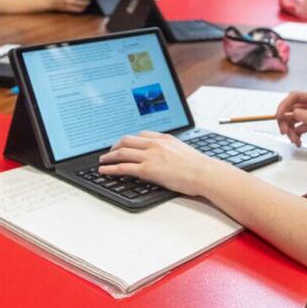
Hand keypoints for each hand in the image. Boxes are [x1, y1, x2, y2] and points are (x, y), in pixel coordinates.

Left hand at [98, 131, 219, 195]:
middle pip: (127, 140)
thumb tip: (165, 156)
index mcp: (163, 138)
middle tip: (109, 152)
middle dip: (114, 146)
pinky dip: (111, 168)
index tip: (123, 144)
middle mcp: (154, 144)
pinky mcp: (148, 169)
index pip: (140, 135)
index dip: (128, 140)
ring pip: (122, 152)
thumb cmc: (198, 165)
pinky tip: (104, 171)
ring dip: (109, 156)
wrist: (204, 173)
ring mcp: (150, 156)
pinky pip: (124, 167)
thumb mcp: (182, 150)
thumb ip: (170, 150)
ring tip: (102, 161)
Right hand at [276, 91, 306, 150]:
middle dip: (286, 119)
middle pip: (293, 107)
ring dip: (291, 128)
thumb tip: (294, 112)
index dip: (283, 105)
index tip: (278, 117)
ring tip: (295, 141)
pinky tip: (299, 141)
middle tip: (285, 133)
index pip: (295, 97)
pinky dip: (298, 133)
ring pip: (296, 118)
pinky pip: (302, 125)